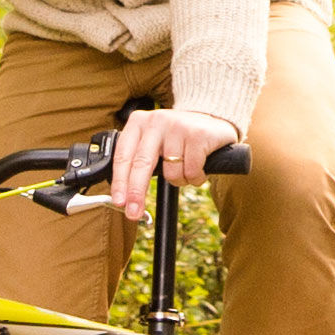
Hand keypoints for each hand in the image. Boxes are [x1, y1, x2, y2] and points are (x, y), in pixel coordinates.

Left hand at [110, 107, 240, 221]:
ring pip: (171, 172)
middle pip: (141, 164)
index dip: (119, 182)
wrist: (214, 124)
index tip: (119, 202)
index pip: (123, 155)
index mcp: (138, 122)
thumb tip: (125, 197)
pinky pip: (191, 171)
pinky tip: (200, 167)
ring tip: (186, 168)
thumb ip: (138, 161)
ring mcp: (177, 126)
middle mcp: (156, 121)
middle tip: (133, 213)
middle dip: (136, 193)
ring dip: (180, 181)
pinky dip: (196, 178)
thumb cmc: (179, 139)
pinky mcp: (198, 134)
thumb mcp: (154, 142)